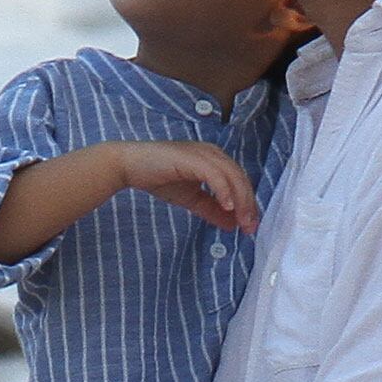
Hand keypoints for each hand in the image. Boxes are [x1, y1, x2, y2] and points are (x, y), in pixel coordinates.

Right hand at [112, 139, 259, 233]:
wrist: (130, 166)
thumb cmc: (159, 177)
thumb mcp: (192, 198)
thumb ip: (212, 209)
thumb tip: (232, 225)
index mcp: (214, 159)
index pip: (239, 181)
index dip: (248, 203)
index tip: (250, 226)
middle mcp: (212, 153)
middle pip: (241, 178)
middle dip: (248, 205)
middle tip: (250, 228)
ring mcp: (203, 153)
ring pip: (232, 176)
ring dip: (241, 200)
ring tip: (242, 222)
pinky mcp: (192, 158)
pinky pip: (215, 175)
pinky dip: (224, 190)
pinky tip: (227, 207)